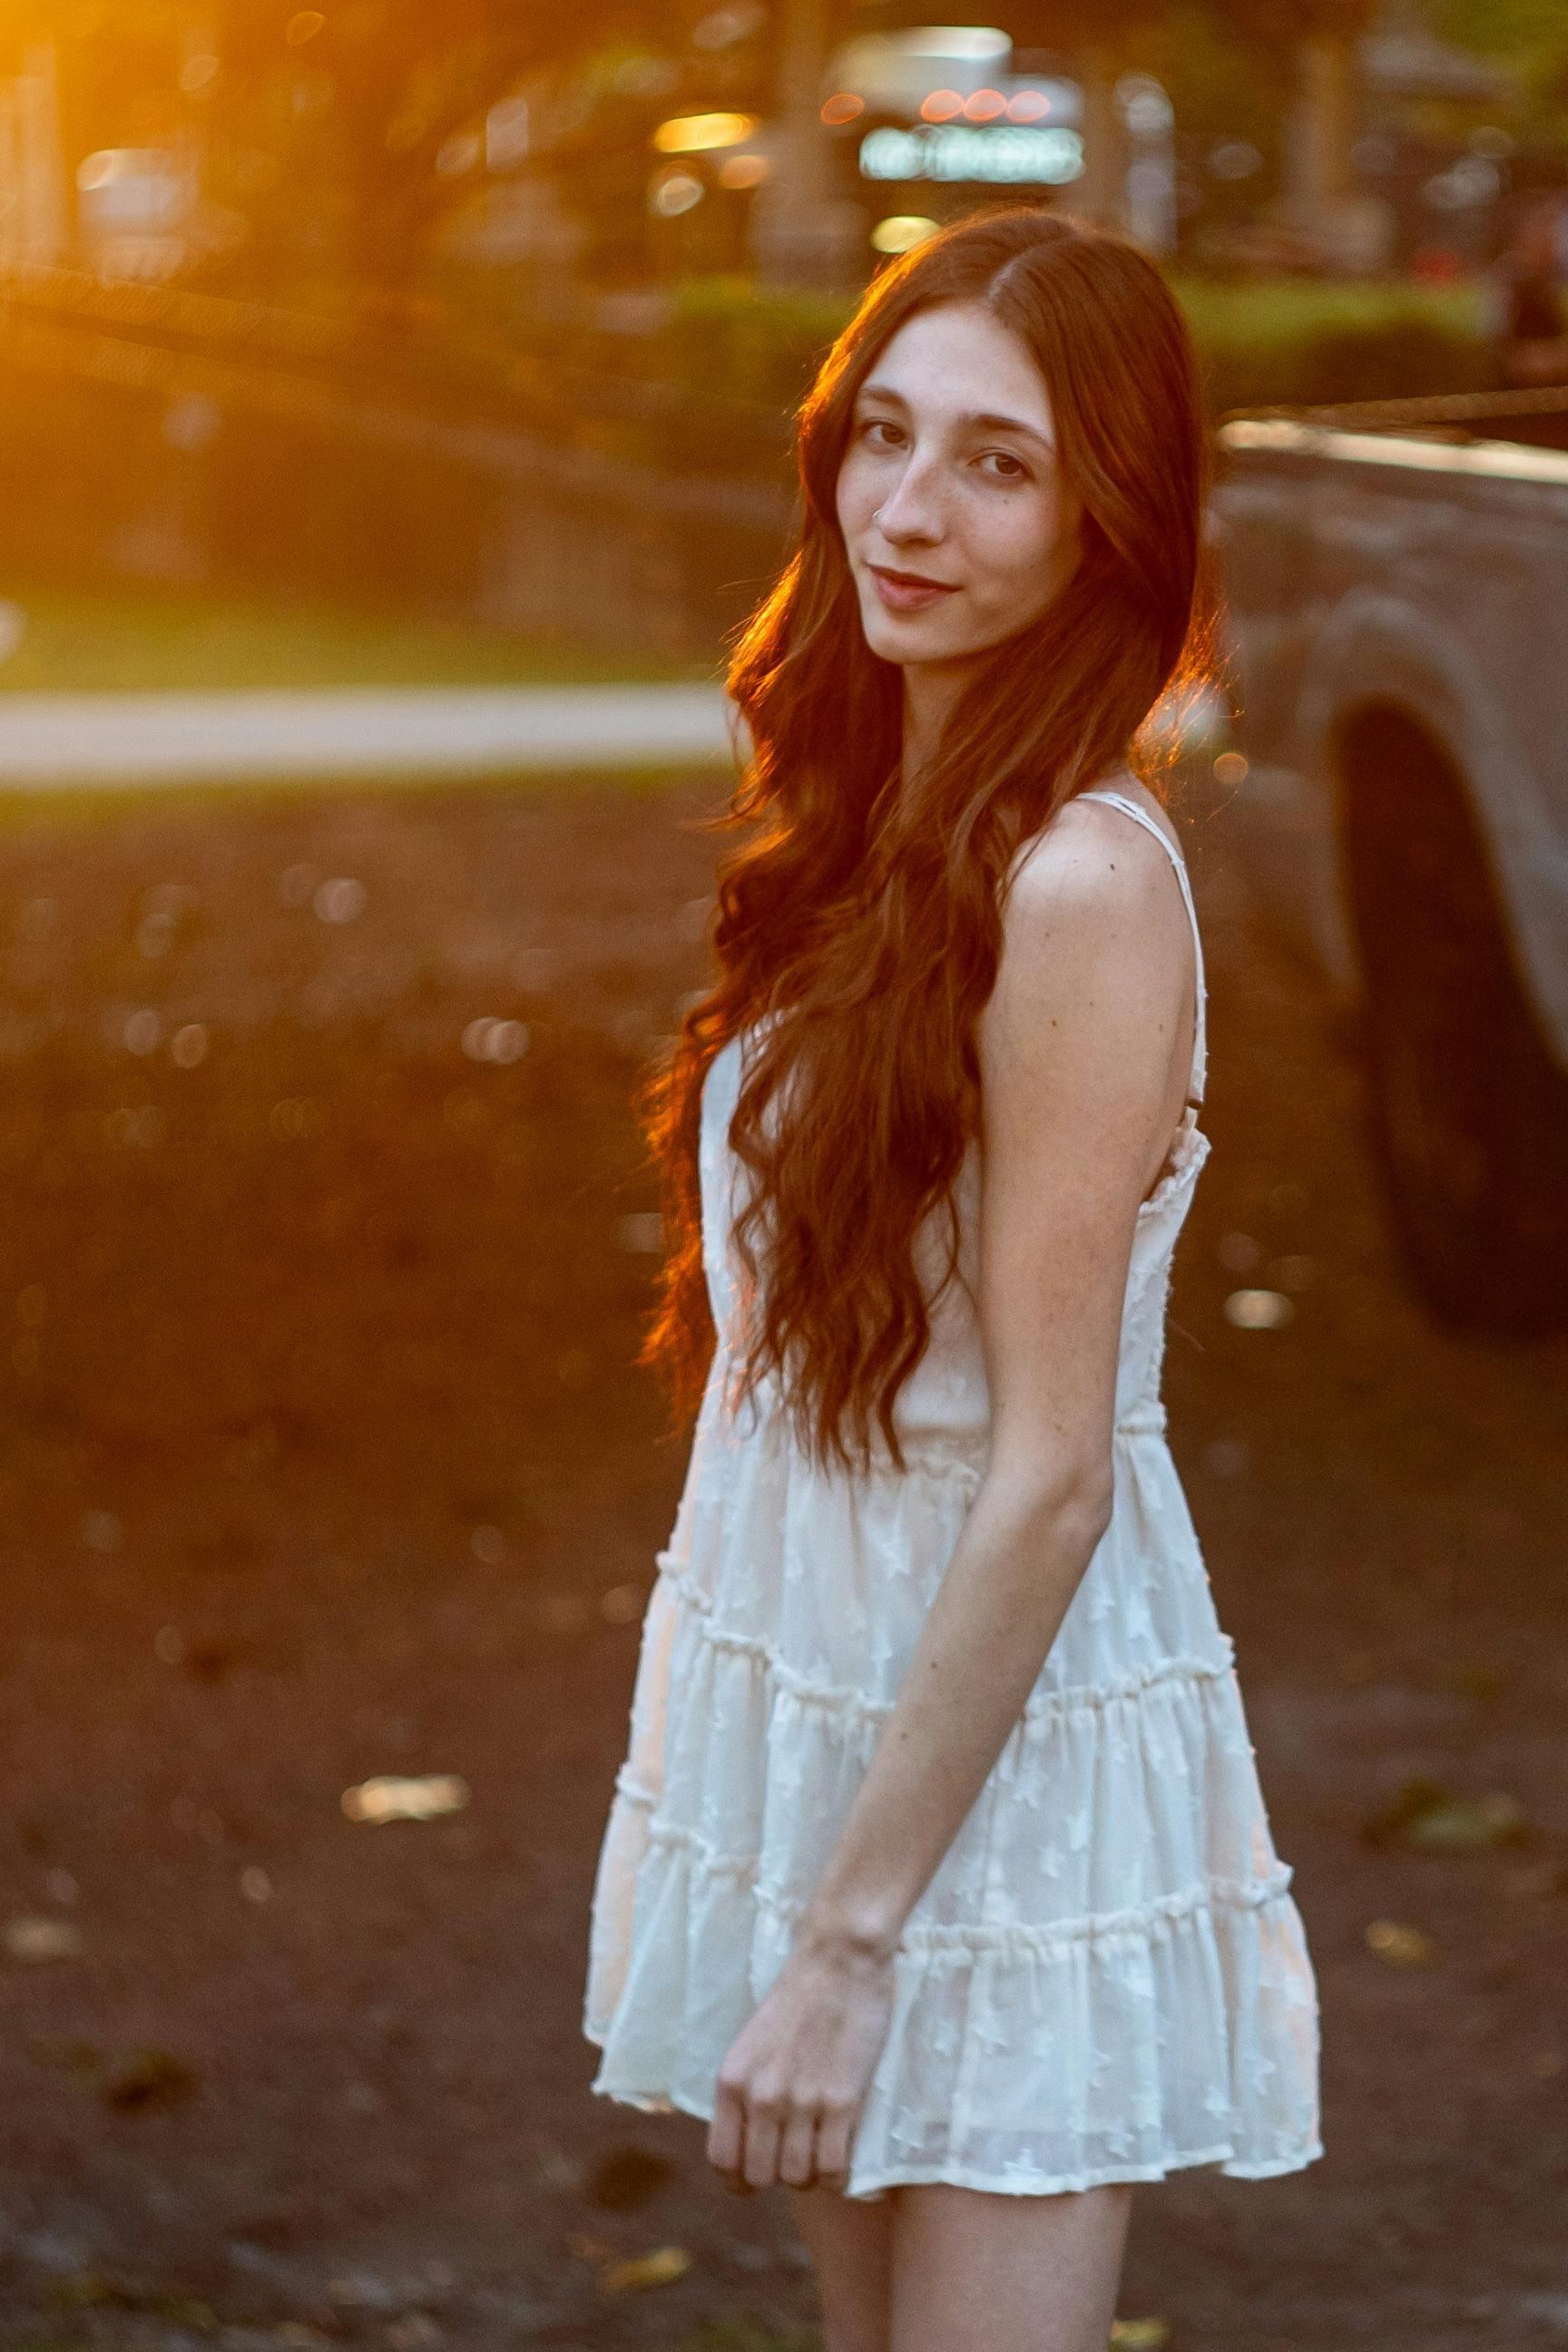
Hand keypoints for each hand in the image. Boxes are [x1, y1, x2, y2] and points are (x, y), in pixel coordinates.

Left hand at [706, 1927, 895, 2195]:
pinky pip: (834, 2168)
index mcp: (731, 2080)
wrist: (839, 1959)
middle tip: (795, 2159)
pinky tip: (841, 2160)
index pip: (721, 2159)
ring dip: (810, 2176)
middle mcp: (760, 2097)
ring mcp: (801, 2102)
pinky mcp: (841, 2101)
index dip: (739, 2179)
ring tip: (820, 2156)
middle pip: (760, 2176)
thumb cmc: (798, 1995)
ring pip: (797, 2178)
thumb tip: (753, 2138)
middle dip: (777, 2177)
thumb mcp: (752, 2044)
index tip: (756, 2176)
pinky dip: (837, 2176)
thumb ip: (748, 2089)